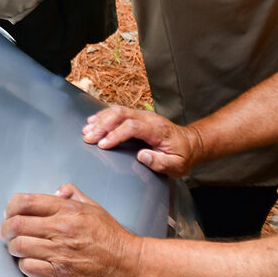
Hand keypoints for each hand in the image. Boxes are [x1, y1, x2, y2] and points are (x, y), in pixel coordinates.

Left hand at [0, 184, 144, 276]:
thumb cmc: (114, 239)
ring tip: (18, 248)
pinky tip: (30, 262)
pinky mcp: (60, 274)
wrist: (129, 266)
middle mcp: (60, 229)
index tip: (9, 212)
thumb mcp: (95, 208)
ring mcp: (59, 252)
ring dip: (14, 247)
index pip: (26, 202)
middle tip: (6, 232)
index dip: (11, 207)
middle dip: (6, 228)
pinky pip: (29, 267)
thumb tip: (60, 190)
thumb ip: (74, 196)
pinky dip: (25, 265)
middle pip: (16, 224)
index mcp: (67, 210)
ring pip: (19, 246)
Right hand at [82, 106, 203, 176]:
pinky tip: (94, 122)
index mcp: (157, 129)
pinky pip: (118, 112)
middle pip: (121, 114)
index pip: (132, 126)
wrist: (190, 143)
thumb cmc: (182, 156)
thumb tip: (142, 157)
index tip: (103, 145)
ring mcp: (143, 115)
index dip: (116, 134)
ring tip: (87, 130)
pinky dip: (104, 116)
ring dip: (101, 120)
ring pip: (118, 110)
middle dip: (103, 125)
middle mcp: (149, 118)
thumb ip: (160, 162)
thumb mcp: (177, 165)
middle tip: (89, 137)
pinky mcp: (138, 117)